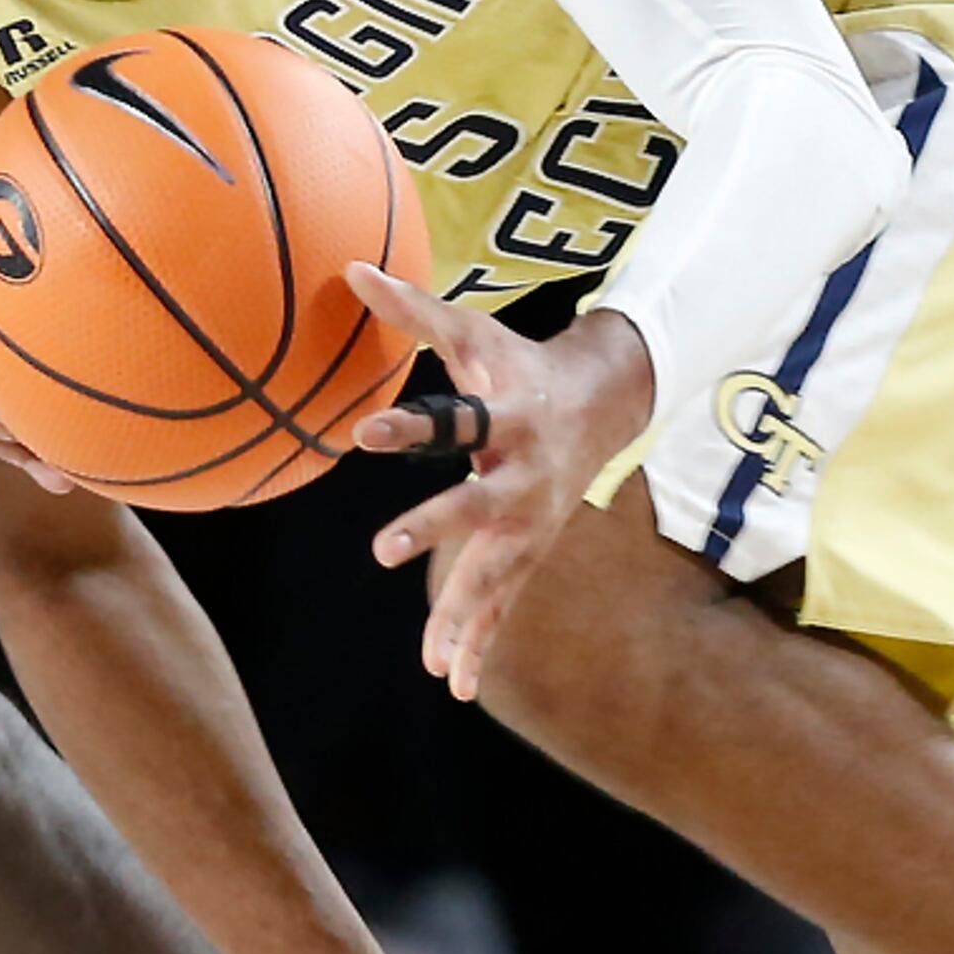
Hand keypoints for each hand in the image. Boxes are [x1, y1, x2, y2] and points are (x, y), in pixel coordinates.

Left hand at [344, 270, 653, 700]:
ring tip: (432, 664)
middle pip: (479, 508)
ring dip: (464, 616)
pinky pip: (503, 603)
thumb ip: (413, 310)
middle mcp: (523, 476)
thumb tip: (350, 268)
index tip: (363, 430)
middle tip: (384, 549)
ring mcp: (531, 521)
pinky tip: (456, 686)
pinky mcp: (531, 551)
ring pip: (495, 574)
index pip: (456, 420)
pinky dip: (482, 643)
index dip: (413, 423)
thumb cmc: (519, 364)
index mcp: (509, 418)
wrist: (603, 404)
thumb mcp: (473, 333)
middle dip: (436, 529)